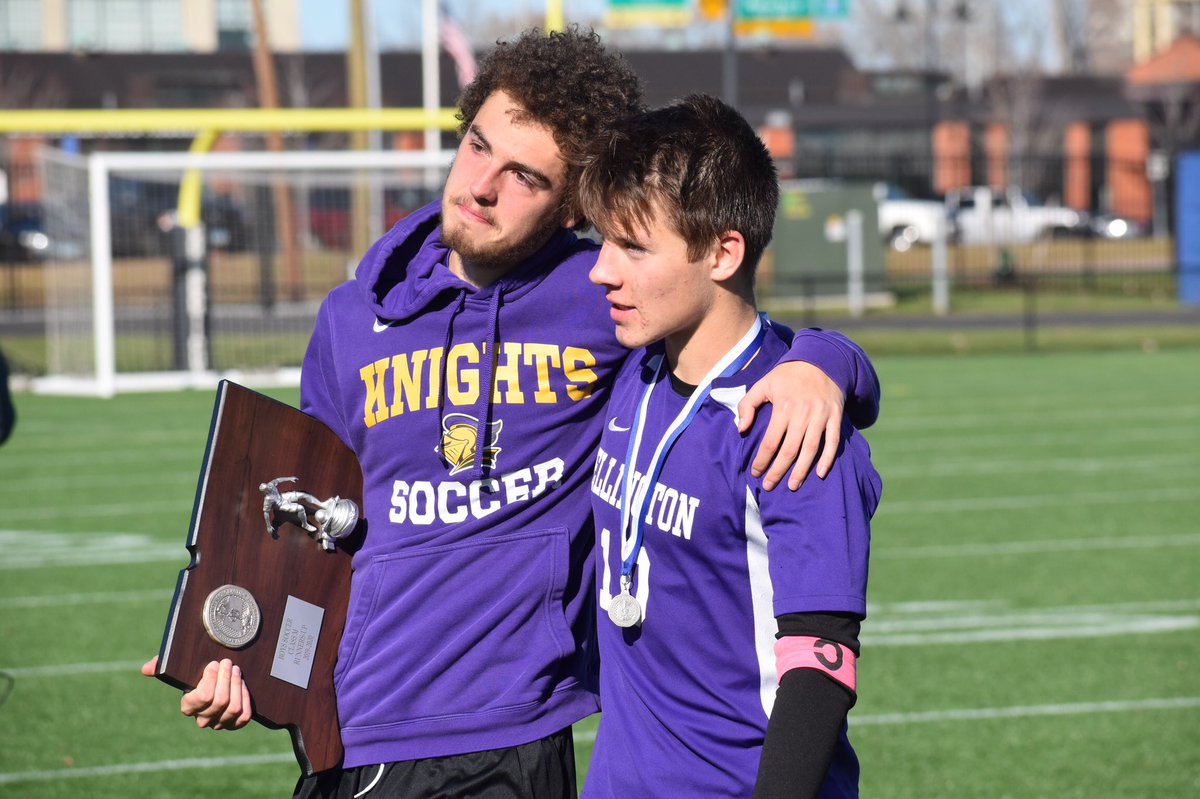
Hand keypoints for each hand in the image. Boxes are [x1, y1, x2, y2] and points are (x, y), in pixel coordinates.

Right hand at [143, 656, 252, 730]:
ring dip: (236, 686)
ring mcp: (220, 723)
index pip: (202, 697)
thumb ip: (161, 666)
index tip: (213, 664)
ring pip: (232, 708)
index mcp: (188, 707)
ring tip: (236, 670)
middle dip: (226, 679)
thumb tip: (146, 669)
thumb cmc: (194, 675)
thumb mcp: (178, 669)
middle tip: (228, 663)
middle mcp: (203, 719)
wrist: (216, 684)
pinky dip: (245, 699)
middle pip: (220, 702)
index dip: (210, 679)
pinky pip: (243, 716)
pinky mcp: (235, 724)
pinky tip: (243, 685)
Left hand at [738, 360, 845, 490]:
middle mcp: (803, 413)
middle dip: (778, 471)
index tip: (755, 473)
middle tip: (770, 486)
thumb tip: (741, 429)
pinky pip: (833, 441)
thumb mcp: (763, 384)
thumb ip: (747, 405)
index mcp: (783, 406)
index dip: (762, 460)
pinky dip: (828, 458)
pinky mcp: (835, 416)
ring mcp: (821, 415)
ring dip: (802, 470)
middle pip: (790, 449)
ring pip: (811, 449)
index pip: (771, 441)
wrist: (821, 360)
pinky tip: (820, 473)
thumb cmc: (787, 376)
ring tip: (792, 485)